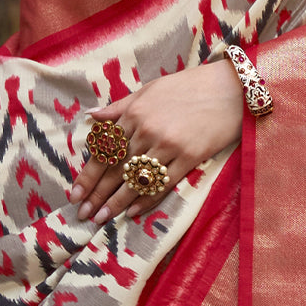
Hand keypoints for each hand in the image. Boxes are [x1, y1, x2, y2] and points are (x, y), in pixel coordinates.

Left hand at [70, 59, 243, 224]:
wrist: (231, 88)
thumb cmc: (189, 86)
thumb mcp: (150, 89)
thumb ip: (120, 106)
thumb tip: (92, 117)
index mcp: (134, 113)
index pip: (104, 151)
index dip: (88, 175)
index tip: (75, 194)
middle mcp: (147, 130)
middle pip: (116, 169)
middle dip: (97, 194)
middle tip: (83, 214)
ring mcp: (169, 145)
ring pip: (136, 180)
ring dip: (116, 202)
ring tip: (102, 218)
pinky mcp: (190, 157)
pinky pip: (163, 184)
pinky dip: (146, 199)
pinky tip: (132, 212)